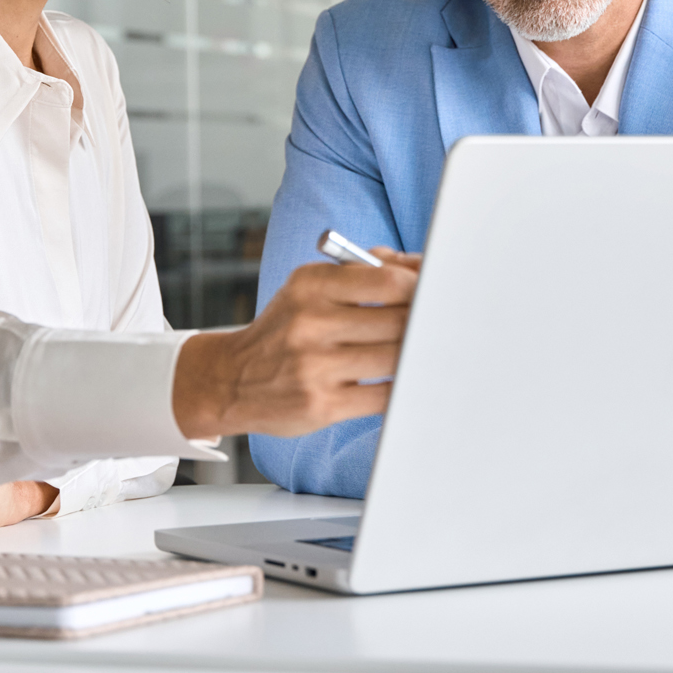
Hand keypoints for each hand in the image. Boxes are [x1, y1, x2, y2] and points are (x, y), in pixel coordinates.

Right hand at [172, 246, 418, 438]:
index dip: (421, 286)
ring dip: (416, 355)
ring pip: (394, 358)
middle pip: (397, 319)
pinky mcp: (322, 405)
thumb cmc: (285, 328)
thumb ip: (363, 271)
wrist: (232, 379)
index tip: (435, 291)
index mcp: (310, 285)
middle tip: (440, 323)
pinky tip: (404, 379)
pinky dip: (402, 387)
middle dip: (424, 321)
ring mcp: (314, 366)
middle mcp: (309, 323)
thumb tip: (419, 267)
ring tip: (424, 350)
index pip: (386, 280)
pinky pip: (383, 396)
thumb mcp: (310, 287)